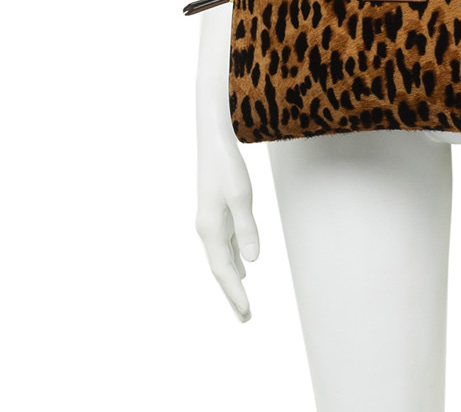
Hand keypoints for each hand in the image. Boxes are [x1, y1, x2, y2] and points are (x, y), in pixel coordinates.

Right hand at [195, 117, 259, 320]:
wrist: (213, 140)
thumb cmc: (227, 165)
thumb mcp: (241, 196)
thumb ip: (247, 228)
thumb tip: (253, 261)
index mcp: (210, 229)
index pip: (223, 269)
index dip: (235, 292)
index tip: (247, 311)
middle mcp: (207, 230)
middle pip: (219, 269)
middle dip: (231, 294)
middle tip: (245, 318)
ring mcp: (210, 222)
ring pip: (221, 259)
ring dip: (231, 280)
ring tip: (242, 302)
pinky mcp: (216, 214)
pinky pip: (224, 246)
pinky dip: (232, 261)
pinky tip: (241, 267)